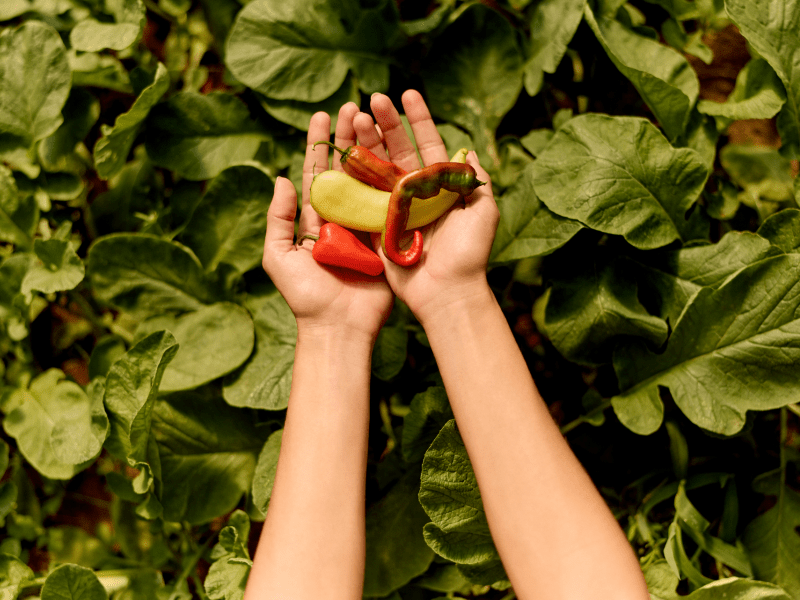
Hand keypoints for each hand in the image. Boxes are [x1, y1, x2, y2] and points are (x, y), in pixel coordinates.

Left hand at [262, 105, 393, 339]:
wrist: (339, 327)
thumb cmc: (305, 296)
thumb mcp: (279, 257)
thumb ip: (277, 219)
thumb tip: (281, 179)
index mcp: (314, 219)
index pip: (315, 174)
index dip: (317, 145)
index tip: (321, 116)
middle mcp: (341, 218)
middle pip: (344, 170)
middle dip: (347, 138)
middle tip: (352, 106)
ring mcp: (366, 226)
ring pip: (369, 180)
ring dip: (371, 149)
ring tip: (373, 119)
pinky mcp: (387, 238)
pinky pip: (390, 204)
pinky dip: (394, 178)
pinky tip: (399, 151)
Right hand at [351, 91, 499, 323]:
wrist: (447, 293)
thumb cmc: (469, 254)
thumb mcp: (484, 212)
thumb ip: (475, 180)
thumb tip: (469, 149)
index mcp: (441, 187)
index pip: (428, 145)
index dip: (418, 119)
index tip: (408, 93)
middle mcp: (417, 194)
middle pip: (398, 151)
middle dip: (386, 124)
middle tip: (373, 99)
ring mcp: (394, 209)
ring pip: (377, 168)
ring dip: (366, 142)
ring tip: (355, 117)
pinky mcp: (375, 227)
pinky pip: (361, 197)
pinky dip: (352, 175)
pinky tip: (342, 152)